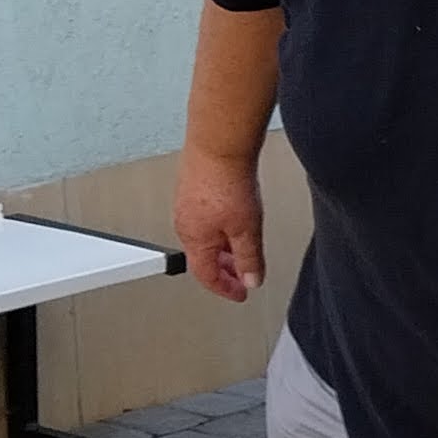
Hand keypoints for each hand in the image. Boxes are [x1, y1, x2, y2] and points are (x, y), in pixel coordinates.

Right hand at [176, 151, 267, 301]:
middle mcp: (185, 224)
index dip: (225, 289)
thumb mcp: (247, 229)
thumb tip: (251, 279)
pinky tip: (234, 222)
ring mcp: (186, 205)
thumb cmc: (227, 182)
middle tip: (242, 275)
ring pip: (204, 238)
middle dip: (225, 269)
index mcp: (194, 239)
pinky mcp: (192, 189)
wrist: (219, 144)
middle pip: (203, 258)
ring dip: (223, 249)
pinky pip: (204, 219)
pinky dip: (220, 230)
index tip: (240, 293)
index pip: (206, 276)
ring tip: (242, 249)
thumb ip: (250, 258)